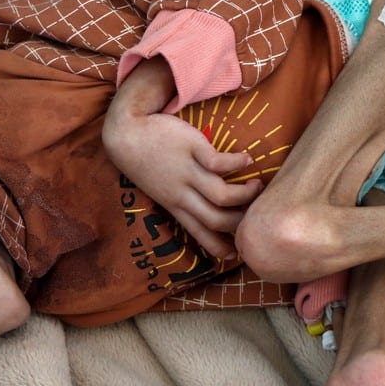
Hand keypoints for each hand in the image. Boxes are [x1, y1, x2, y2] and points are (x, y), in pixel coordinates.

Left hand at [104, 58, 262, 257]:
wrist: (126, 133)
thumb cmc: (146, 161)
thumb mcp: (160, 189)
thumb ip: (180, 201)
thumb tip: (202, 211)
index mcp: (175, 206)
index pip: (200, 233)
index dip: (220, 246)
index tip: (238, 252)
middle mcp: (182, 194)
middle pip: (216, 220)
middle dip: (240, 221)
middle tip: (257, 213)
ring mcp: (187, 172)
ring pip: (221, 196)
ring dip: (245, 195)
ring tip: (258, 186)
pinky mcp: (191, 148)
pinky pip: (219, 163)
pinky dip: (237, 162)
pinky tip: (247, 157)